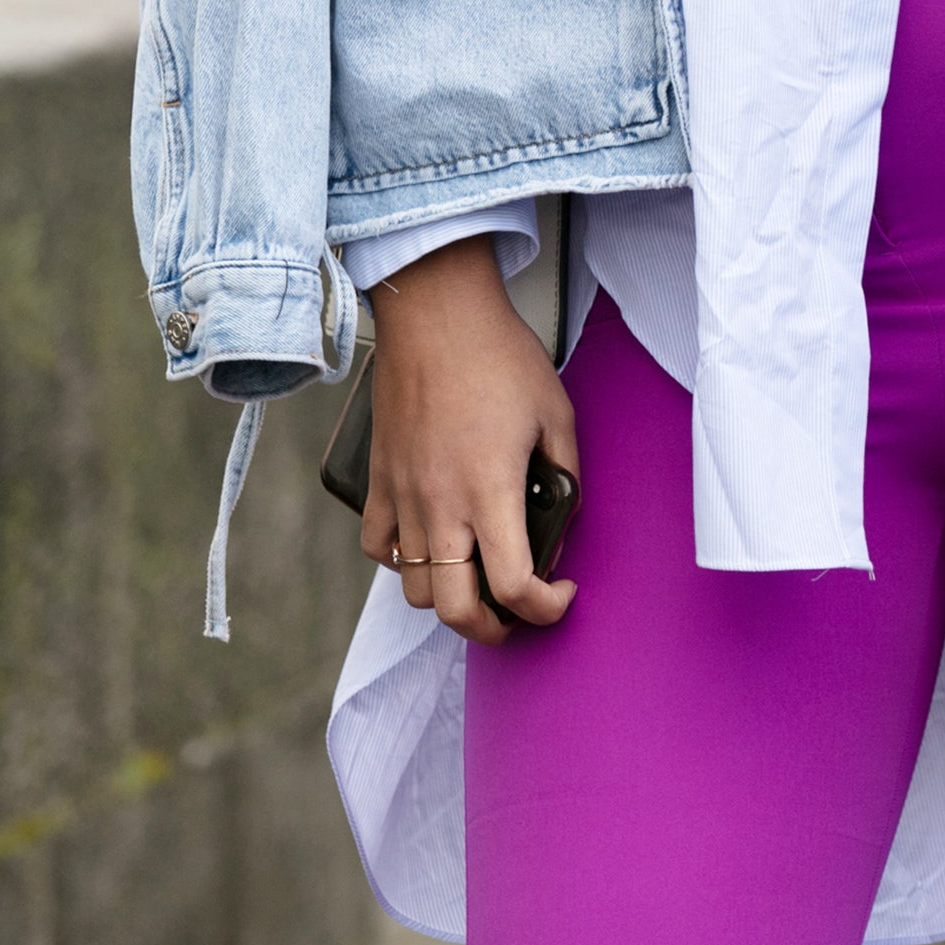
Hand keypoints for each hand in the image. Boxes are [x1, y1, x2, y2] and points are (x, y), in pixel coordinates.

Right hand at [360, 235, 578, 645]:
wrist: (437, 314)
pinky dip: (403, 562)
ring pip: (415, 589)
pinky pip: (379, 547)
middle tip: (517, 614)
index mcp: (490, 492)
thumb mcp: (556, 411)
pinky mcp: (378, 479)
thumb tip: (564, 516)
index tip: (562, 593)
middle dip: (493, 630)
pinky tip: (430, 544)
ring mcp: (403, 496)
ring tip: (476, 579)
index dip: (546, 609)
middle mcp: (441, 506)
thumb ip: (566, 472)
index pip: (515, 586)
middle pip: (455, 611)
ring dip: (449, 598)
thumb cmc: (500, 356)